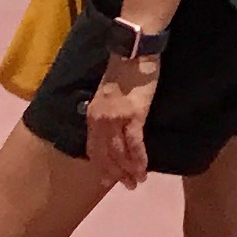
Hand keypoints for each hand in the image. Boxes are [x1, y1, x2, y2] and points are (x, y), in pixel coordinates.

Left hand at [86, 54, 158, 187]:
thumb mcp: (107, 93)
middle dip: (115, 173)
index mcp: (92, 115)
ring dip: (128, 170)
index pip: (93, 148)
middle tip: (126, 185)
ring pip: (119, 153)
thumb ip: (106, 110)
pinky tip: (144, 168)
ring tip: (137, 181)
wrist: (134, 51)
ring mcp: (116, 119)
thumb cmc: (125, 69)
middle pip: (105, 155)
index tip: (107, 178)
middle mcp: (100, 121)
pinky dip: (139, 159)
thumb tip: (114, 124)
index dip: (101, 166)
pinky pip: (135, 144)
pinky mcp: (134, 116)